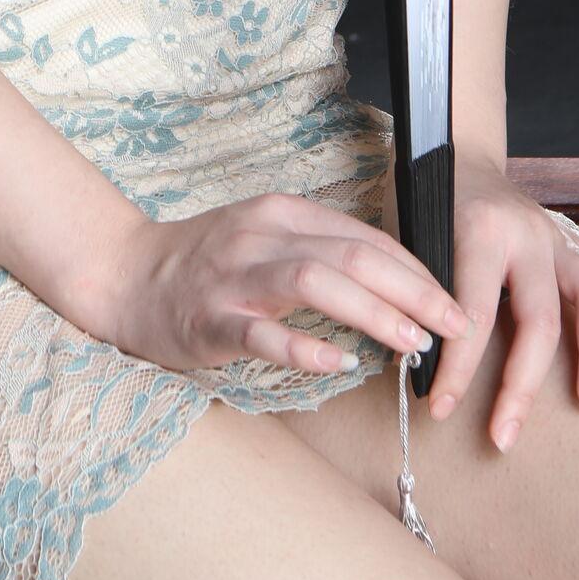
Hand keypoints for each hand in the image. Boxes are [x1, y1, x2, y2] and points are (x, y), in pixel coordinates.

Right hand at [97, 190, 468, 380]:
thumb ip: (319, 253)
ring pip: (314, 282)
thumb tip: (393, 285)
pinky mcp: (210, 318)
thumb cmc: (205, 265)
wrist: (124, 275)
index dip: (416, 269)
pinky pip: (262, 333)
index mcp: (280, 213)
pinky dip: (303, 348)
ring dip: (371, 312)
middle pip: (351, 255)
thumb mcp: (265, 240)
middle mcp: (260, 236)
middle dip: (412, 289)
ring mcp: (234, 276)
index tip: (452, 302)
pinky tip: (336, 366)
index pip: (364, 237)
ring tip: (411, 342)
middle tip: (454, 325)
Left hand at [424, 154, 578, 450]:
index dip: (458, 368)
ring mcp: (558, 237)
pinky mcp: (575, 242)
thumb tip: (421, 356)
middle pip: (539, 319)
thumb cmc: (427, 197)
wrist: (458, 149)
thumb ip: (423, 288)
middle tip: (505, 436)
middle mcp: (527, 235)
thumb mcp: (411, 233)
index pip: (472, 312)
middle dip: (522, 385)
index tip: (441, 409)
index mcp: (480, 231)